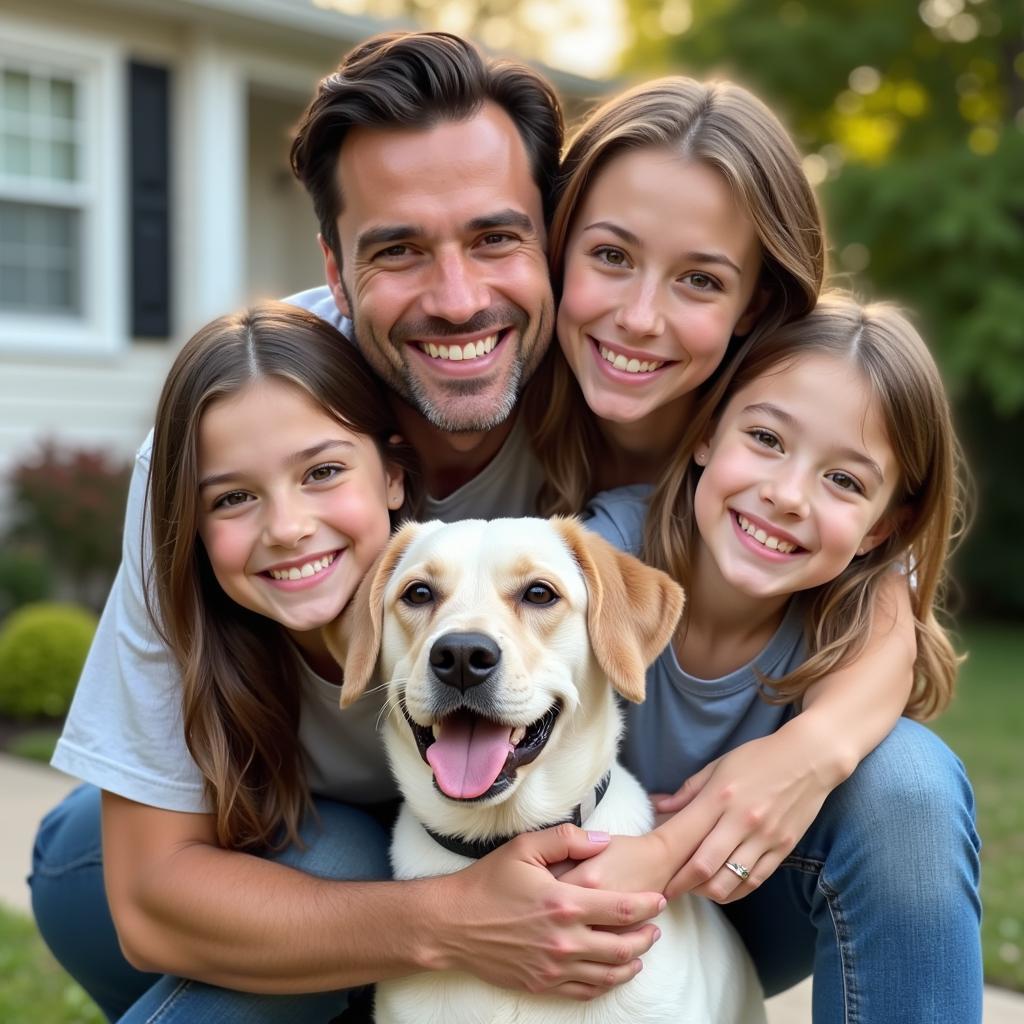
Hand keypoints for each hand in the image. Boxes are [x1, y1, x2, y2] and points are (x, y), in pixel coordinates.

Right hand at [433, 824, 665, 1000]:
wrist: (452, 923)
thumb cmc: (488, 882)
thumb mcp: (524, 847)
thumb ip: (568, 839)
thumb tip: (603, 840)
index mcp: (564, 903)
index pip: (624, 909)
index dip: (648, 905)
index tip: (660, 899)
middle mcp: (564, 940)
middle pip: (624, 946)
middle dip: (647, 936)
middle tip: (656, 927)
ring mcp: (554, 967)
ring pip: (609, 974)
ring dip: (632, 962)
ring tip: (641, 951)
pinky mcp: (542, 984)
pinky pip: (585, 991)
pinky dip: (606, 983)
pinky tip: (612, 972)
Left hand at [651, 723, 845, 903]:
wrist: (809, 758)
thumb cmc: (758, 757)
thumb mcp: (718, 766)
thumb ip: (688, 791)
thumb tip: (658, 807)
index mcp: (720, 797)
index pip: (686, 838)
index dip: (667, 862)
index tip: (654, 873)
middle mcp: (742, 821)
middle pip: (704, 867)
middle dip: (681, 885)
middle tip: (667, 891)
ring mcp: (765, 838)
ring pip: (730, 881)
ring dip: (706, 892)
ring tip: (694, 888)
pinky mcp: (783, 849)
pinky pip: (755, 881)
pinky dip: (735, 891)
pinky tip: (721, 888)